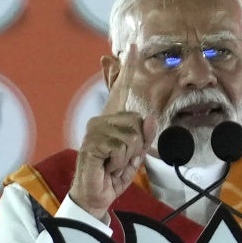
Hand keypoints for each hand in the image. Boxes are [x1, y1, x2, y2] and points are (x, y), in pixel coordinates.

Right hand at [70, 45, 156, 219]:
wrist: (96, 195)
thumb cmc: (113, 174)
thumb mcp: (135, 154)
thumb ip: (144, 136)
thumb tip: (150, 118)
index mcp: (112, 119)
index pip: (121, 90)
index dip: (126, 68)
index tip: (133, 47)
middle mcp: (102, 120)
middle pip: (139, 122)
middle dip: (138, 146)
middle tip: (120, 159)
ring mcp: (95, 130)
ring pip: (133, 136)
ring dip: (128, 156)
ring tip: (113, 163)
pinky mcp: (92, 142)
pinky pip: (122, 147)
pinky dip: (119, 162)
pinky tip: (107, 166)